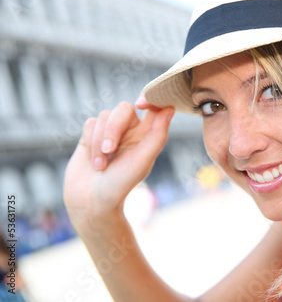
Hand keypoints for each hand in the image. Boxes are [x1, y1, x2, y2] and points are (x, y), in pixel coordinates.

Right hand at [64, 99, 173, 232]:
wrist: (92, 202)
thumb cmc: (121, 184)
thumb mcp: (143, 160)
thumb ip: (158, 134)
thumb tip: (170, 108)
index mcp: (148, 135)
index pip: (153, 107)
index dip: (149, 99)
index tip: (141, 104)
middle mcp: (131, 131)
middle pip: (124, 109)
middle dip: (114, 128)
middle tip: (109, 151)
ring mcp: (111, 132)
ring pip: (105, 116)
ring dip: (100, 141)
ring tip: (101, 165)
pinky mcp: (92, 135)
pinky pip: (90, 123)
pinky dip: (90, 141)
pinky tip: (93, 161)